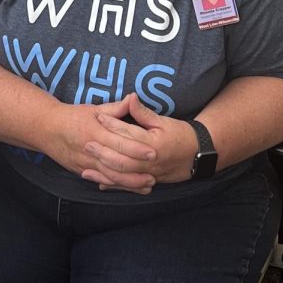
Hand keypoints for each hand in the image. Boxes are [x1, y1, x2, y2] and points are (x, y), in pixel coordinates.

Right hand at [43, 98, 157, 193]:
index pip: (119, 142)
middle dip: (136, 171)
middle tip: (155, 175)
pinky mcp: (82, 171)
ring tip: (147, 185)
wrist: (47, 128)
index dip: (137, 149)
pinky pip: (101, 181)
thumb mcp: (94, 109)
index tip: (153, 152)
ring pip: (110, 176)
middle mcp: (90, 149)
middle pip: (116, 164)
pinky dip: (116, 186)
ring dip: (129, 183)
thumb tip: (134, 98)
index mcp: (95, 131)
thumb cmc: (73, 116)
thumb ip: (116, 108)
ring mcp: (85, 163)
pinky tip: (130, 188)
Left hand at [82, 94, 198, 191]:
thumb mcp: (163, 121)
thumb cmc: (180, 135)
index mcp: (153, 144)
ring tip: (85, 169)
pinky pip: (128, 185)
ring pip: (123, 176)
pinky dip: (113, 185)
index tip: (98, 118)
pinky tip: (99, 183)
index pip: (128, 134)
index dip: (112, 125)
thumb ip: (143, 113)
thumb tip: (130, 97)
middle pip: (122, 159)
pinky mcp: (148, 181)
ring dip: (103, 173)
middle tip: (87, 145)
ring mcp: (149, 174)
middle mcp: (150, 162)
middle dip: (103, 152)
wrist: (197, 155)